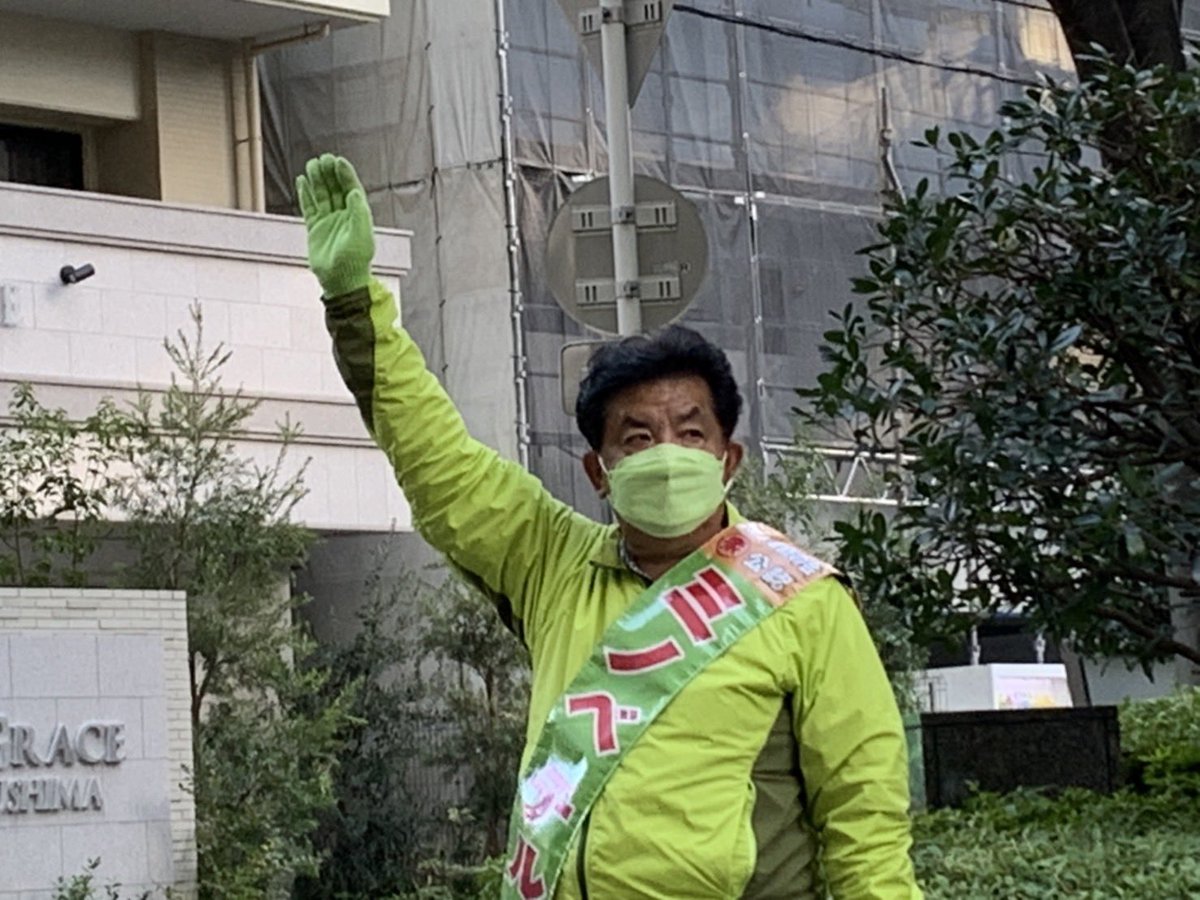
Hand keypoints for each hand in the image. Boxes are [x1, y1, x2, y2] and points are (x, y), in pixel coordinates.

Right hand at [296, 154, 374, 297]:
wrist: (340, 282)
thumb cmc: (355, 262)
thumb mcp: (361, 237)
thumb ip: (359, 214)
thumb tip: (354, 192)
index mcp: (357, 216)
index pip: (351, 189)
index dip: (345, 175)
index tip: (338, 161)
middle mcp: (344, 216)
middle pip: (336, 189)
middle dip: (330, 174)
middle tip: (323, 159)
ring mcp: (329, 222)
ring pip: (322, 195)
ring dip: (317, 180)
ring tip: (312, 164)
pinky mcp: (315, 229)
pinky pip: (309, 207)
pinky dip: (305, 194)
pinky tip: (302, 181)